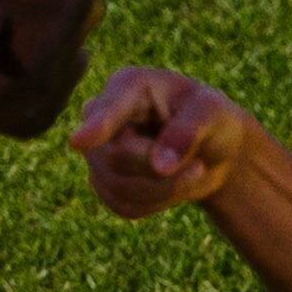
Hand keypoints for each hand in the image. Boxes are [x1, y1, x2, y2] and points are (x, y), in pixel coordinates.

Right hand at [69, 66, 253, 219]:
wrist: (211, 149)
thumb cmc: (211, 118)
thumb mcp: (212, 113)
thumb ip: (188, 131)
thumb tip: (158, 167)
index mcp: (128, 85)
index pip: (109, 110)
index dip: (96, 128)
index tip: (79, 143)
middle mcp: (102, 114)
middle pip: (117, 159)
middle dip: (163, 173)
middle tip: (199, 167)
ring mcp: (98, 150)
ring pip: (119, 188)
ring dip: (165, 191)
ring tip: (193, 173)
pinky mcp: (103, 181)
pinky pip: (124, 205)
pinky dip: (156, 203)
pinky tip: (172, 185)